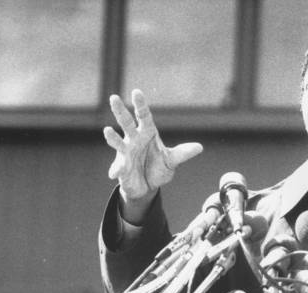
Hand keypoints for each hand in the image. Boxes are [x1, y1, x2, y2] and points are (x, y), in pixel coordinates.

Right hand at [103, 90, 201, 220]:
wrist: (148, 186)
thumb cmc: (159, 168)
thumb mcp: (172, 161)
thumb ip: (182, 153)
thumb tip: (200, 147)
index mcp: (147, 133)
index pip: (144, 116)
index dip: (140, 104)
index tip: (136, 92)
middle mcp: (134, 139)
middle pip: (126, 123)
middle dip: (120, 111)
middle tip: (114, 97)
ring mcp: (125, 152)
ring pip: (117, 141)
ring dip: (112, 137)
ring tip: (107, 131)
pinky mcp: (121, 167)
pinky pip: (118, 167)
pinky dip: (116, 170)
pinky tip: (114, 174)